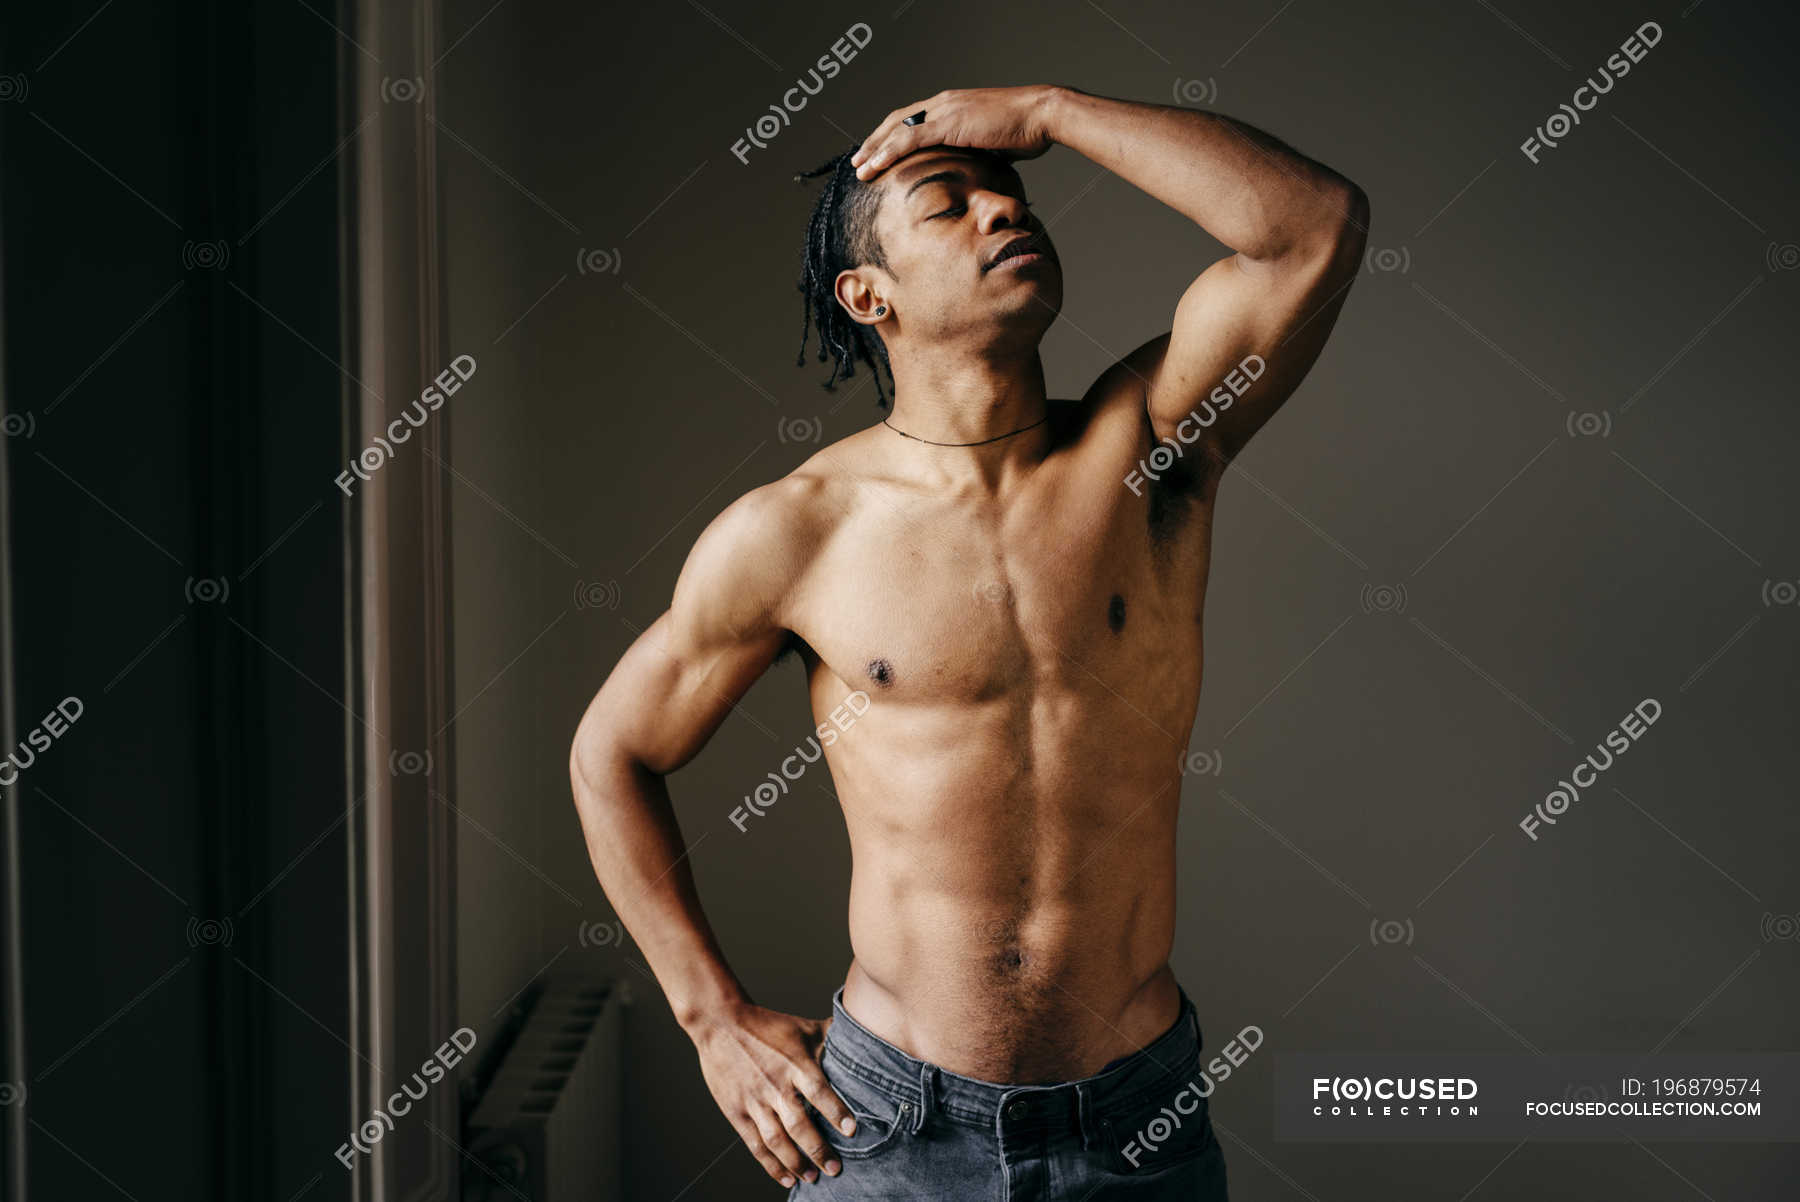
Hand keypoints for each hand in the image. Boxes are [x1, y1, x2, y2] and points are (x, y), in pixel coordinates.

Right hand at [689, 1000, 857, 1188]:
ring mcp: (754, 1100)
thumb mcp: (802, 1027)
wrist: (720, 1023)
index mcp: (794, 1063)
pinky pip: (755, 1144)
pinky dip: (770, 1164)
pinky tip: (786, 1177)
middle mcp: (775, 1084)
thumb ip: (831, 1036)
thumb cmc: (766, 1025)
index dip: (835, 1111)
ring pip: (776, 1139)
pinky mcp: (737, 1112)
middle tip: (835, 1168)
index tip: (851, 1131)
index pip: (818, 1090)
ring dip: (795, 1162)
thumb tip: (864, 1030)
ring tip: (812, 1178)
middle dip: (818, 1149)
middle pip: (798, 1123)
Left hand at [852, 85, 1059, 180]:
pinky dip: (888, 152)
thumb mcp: (993, 143)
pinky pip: (909, 139)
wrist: (1040, 115)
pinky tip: (875, 165)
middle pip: (897, 121)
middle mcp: (943, 103)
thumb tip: (973, 168)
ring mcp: (944, 110)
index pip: (912, 119)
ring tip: (859, 167)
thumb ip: (975, 150)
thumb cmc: (1024, 131)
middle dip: (875, 141)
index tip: (877, 152)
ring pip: (897, 130)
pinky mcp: (948, 123)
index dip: (891, 135)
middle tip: (858, 160)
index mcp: (952, 105)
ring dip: (875, 149)